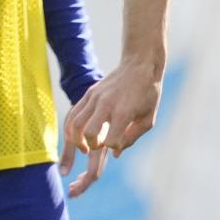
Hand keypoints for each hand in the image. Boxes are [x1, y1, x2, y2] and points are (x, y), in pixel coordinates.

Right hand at [60, 62, 162, 198]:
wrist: (139, 65)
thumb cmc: (147, 94)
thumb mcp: (148, 119)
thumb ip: (131, 138)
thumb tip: (115, 153)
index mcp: (123, 112)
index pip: (111, 141)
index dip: (114, 147)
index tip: (118, 144)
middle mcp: (106, 105)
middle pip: (89, 133)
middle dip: (93, 146)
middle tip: (99, 146)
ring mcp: (95, 98)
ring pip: (76, 124)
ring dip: (78, 140)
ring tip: (85, 146)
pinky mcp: (88, 94)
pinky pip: (72, 114)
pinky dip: (71, 128)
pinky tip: (77, 136)